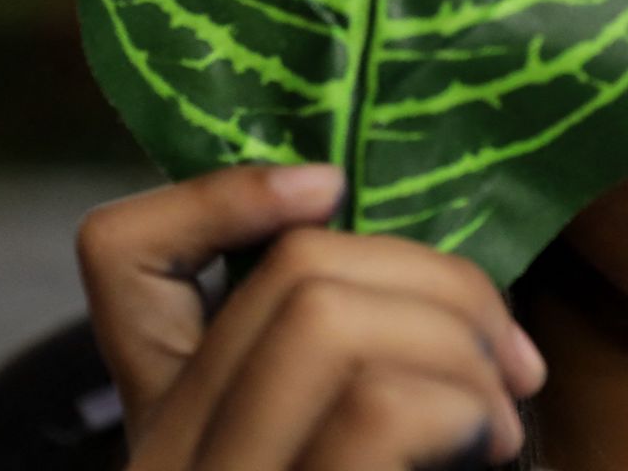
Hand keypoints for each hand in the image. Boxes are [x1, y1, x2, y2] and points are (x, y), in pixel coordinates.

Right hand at [76, 162, 548, 469]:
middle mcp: (170, 456)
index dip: (222, 193)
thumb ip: (336, 372)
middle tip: (507, 352)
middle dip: (438, 279)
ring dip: (459, 337)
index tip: (331, 185)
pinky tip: (490, 446)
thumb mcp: (324, 447)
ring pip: (328, 318)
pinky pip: (376, 407)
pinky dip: (462, 399)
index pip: (120, 257)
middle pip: (293, 275)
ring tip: (503, 408)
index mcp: (176, 423)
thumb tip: (423, 274)